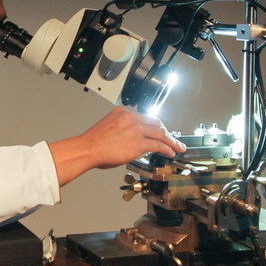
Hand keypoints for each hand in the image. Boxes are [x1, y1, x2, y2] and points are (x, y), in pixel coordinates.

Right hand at [48, 107, 184, 185]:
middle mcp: (131, 118)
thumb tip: (129, 140)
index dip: (154, 126)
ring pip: (160, 133)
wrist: (88, 149)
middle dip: (166, 131)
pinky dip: (167, 149)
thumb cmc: (93, 142)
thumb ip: (121, 129)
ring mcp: (136, 130)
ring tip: (177, 147)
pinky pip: (158, 145)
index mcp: (122, 112)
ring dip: (171, 141)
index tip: (158, 131)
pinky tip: (170, 152)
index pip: (144, 117)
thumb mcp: (107, 127)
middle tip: (172, 138)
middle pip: (156, 122)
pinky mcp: (139, 143)